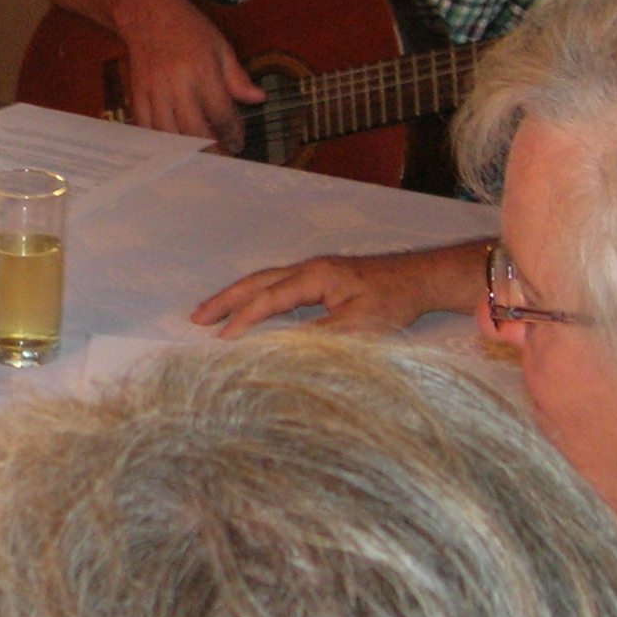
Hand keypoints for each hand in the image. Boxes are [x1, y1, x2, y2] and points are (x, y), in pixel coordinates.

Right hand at [109, 0, 260, 150]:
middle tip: (222, 161)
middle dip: (211, 150)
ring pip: (169, 134)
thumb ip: (237, 77)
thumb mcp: (220, 46)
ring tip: (200, 160)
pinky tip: (172, 150)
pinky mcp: (137, 95)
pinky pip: (147, 128)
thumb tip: (258, 99)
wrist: (146, 12)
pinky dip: (160, 143)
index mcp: (202, 70)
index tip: (238, 143)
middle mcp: (177, 84)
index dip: (232, 132)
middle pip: (194, 129)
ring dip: (185, 152)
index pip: (221, 112)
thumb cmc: (188, 28)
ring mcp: (154, 91)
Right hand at [190, 243, 483, 338]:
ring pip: (264, 280)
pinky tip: (250, 307)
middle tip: (195, 317)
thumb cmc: (393, 300)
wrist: (420, 278)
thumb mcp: (359, 324)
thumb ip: (319, 336)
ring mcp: (313, 271)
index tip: (221, 341)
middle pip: (256, 282)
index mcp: (314, 276)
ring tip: (211, 312)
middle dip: (225, 300)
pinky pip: (277, 284)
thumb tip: (281, 347)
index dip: (243, 320)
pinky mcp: (320, 277)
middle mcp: (308, 268)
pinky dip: (255, 295)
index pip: (268, 299)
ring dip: (237, 295)